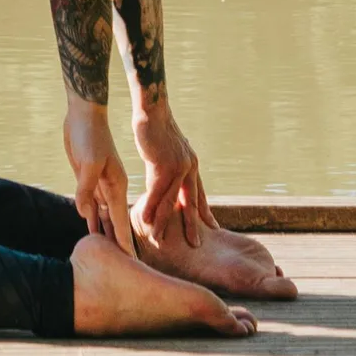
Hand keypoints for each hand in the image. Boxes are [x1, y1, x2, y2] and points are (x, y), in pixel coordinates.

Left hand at [64, 97, 135, 250]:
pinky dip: (91, 219)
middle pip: (114, 222)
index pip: (120, 220)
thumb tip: (85, 214)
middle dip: (118, 243)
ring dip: (105, 233)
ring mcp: (99, 185)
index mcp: (116, 185)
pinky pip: (91, 205)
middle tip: (124, 269)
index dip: (124, 242)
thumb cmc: (90, 135)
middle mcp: (111, 188)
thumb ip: (86, 189)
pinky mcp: (88, 180)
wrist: (84, 114)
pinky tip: (90, 231)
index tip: (132, 264)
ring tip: (109, 256)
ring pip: (103, 216)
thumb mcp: (87, 162)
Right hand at [131, 105, 216, 251]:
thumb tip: (165, 182)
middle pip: (191, 202)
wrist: (152, 111)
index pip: (200, 193)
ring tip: (159, 238)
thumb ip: (169, 169)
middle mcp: (189, 167)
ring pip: (171, 201)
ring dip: (163, 221)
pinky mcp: (164, 166)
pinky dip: (149, 207)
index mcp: (192, 165)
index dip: (204, 211)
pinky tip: (144, 219)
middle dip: (192, 224)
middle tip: (195, 244)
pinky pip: (156, 192)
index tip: (211, 226)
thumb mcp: (168, 152)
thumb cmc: (156, 130)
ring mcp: (178, 167)